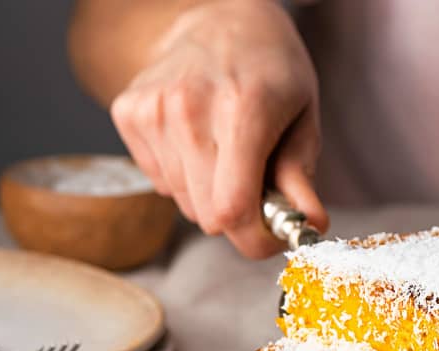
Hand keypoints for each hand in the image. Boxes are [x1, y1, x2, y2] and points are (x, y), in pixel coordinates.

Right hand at [110, 0, 327, 257]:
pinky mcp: (128, 113)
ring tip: (222, 152)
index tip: (270, 237)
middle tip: (252, 183)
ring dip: (207, 194)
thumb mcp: (303, 116)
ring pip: (182, 204)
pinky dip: (181, 176)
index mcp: (243, 110)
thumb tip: (310, 226)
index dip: (254, 239)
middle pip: (208, 216)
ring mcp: (153, 110)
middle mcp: (189, 109)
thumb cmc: (270, 70)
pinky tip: (194, 140)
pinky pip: (159, 182)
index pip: (233, 209)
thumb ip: (300, 176)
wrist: (219, 18)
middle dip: (236, 215)